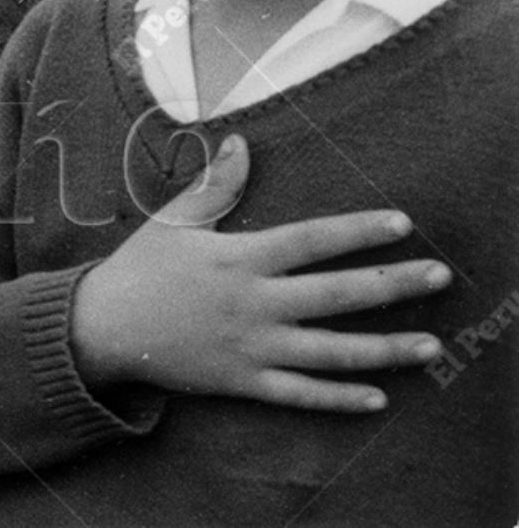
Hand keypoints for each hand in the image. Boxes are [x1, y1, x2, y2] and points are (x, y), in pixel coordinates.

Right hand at [70, 135, 449, 412]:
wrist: (101, 328)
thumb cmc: (140, 268)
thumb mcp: (174, 220)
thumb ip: (214, 185)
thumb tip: (240, 142)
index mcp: (239, 259)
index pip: (311, 240)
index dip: (357, 230)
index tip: (401, 223)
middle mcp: (253, 304)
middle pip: (336, 294)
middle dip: (393, 285)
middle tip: (440, 276)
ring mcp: (250, 346)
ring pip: (330, 351)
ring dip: (385, 349)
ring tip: (431, 346)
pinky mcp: (241, 381)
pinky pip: (299, 394)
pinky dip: (338, 398)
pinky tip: (378, 398)